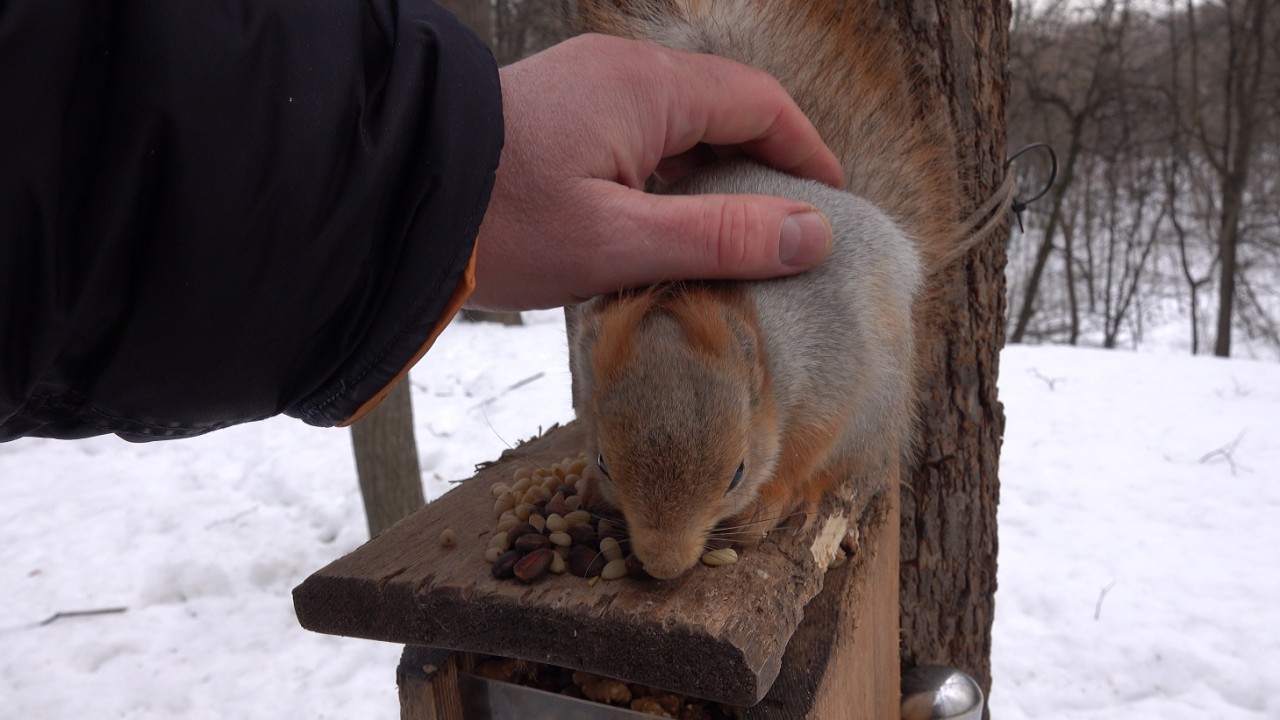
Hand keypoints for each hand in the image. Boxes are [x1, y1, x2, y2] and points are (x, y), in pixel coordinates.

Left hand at [469, 34, 842, 310]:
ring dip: (712, 174)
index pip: (760, 102)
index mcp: (647, 88)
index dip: (804, 152)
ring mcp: (587, 86)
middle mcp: (621, 71)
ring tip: (731, 239)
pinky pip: (639, 132)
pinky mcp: (561, 111)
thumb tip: (812, 235)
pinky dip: (667, 175)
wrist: (394, 199)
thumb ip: (721, 236)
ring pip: (680, 122)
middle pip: (723, 107)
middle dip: (762, 166)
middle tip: (785, 231)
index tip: (828, 204)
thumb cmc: (498, 223)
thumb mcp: (618, 242)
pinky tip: (664, 225)